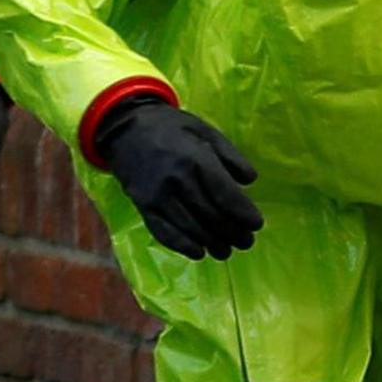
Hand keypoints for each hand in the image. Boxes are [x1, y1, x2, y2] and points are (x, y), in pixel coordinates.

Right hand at [99, 97, 260, 258]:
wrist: (125, 129)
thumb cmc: (171, 128)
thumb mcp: (205, 131)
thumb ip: (230, 155)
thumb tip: (250, 181)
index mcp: (195, 159)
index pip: (225, 195)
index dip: (244, 214)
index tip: (257, 224)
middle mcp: (176, 180)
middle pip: (211, 216)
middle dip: (233, 233)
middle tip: (246, 241)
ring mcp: (157, 196)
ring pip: (191, 228)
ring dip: (212, 244)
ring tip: (227, 251)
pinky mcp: (143, 207)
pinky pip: (164, 232)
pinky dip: (183, 246)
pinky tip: (198, 253)